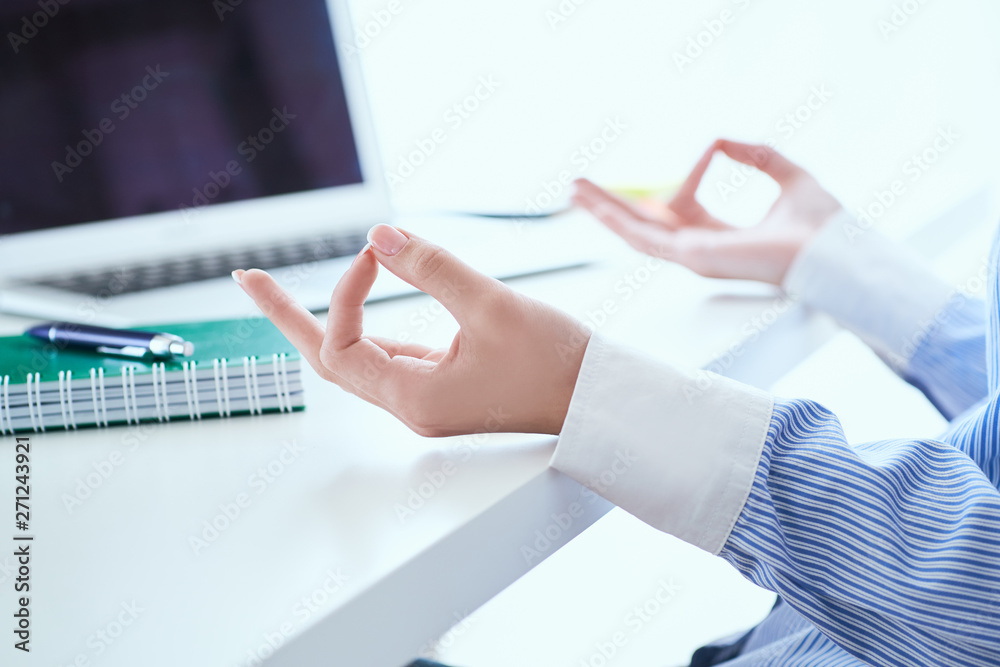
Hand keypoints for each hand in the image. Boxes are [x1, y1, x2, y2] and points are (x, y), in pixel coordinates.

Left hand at [234, 225, 590, 436]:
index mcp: (414, 399)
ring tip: (273, 291)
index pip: (346, 342)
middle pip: (328, 360)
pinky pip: (388, 355)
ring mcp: (425, 400)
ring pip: (355, 358)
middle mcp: (410, 406)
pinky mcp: (442, 387)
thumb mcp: (493, 306)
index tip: (376, 254)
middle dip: (287, 316)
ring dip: (320, 320)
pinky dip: (366, 324)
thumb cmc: (556, 363)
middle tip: (248, 279)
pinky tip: (356, 300)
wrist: (598, 399)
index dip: (347, 292)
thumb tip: (378, 237)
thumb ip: (432, 269)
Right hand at [572, 139, 842, 285]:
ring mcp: (692, 257)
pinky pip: (645, 236)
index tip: (711, 146)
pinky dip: (618, 219)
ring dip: (603, 210)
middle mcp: (700, 250)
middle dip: (612, 205)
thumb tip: (721, 140)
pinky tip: (595, 205)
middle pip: (644, 224)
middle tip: (581, 187)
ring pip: (634, 232)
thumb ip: (756, 155)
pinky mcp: (691, 257)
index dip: (684, 179)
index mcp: (721, 235)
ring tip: (574, 191)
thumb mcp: (787, 174)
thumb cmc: (821, 224)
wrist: (831, 249)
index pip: (683, 208)